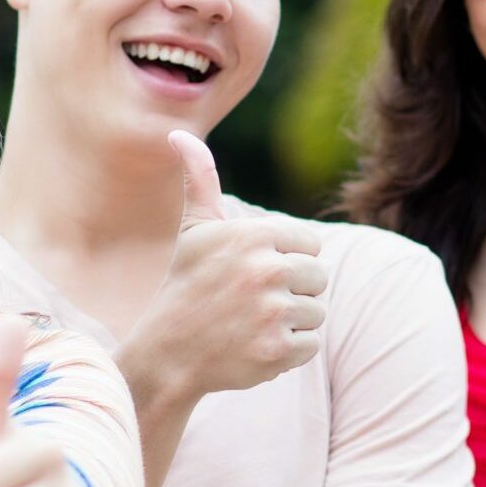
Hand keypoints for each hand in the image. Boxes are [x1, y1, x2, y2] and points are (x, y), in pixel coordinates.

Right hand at [117, 131, 325, 402]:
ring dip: (290, 322)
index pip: (310, 245)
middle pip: (318, 278)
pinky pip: (310, 345)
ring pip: (316, 312)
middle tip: (251, 302)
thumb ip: (200, 180)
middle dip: (292, 292)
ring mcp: (273, 312)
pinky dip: (288, 351)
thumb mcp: (194, 230)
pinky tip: (254, 346)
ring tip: (251, 324)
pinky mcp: (278, 351)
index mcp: (255, 235)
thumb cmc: (186, 285)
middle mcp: (267, 270)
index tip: (253, 273)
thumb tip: (180, 133)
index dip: (286, 260)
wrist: (167, 354)